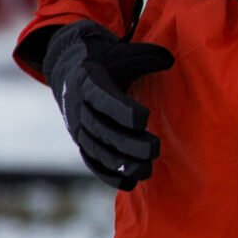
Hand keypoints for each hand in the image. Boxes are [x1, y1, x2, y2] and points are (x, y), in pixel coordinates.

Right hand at [42, 21, 175, 189]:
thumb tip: (169, 60)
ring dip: (120, 163)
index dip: (121, 110)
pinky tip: (129, 184)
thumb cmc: (105, 61)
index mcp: (88, 81)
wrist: (69, 69)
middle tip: (155, 150)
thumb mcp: (122, 53)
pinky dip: (108, 174)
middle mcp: (78, 106)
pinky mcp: (80, 141)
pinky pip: (91, 161)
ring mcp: (77, 127)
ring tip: (146, 171)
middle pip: (101, 129)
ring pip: (96, 149)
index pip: (102, 98)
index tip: (144, 118)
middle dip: (128, 143)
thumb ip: (146, 57)